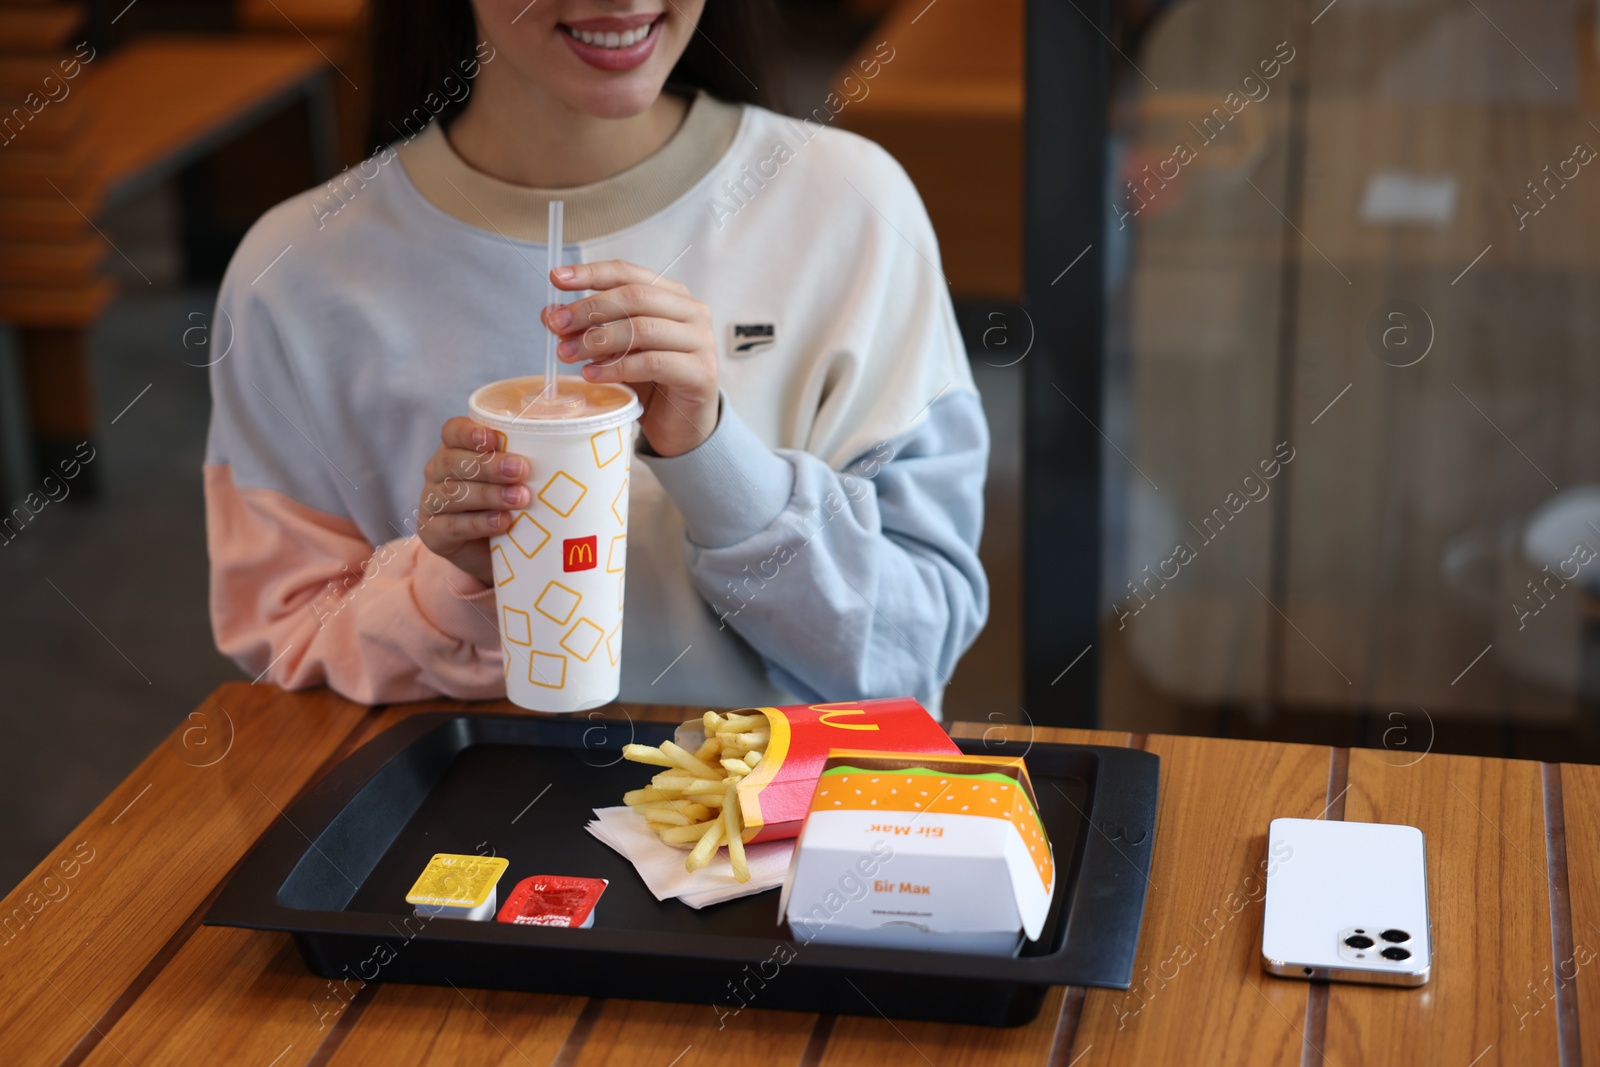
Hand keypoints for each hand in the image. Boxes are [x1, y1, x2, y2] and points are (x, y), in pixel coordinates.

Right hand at [416, 417, 530, 586]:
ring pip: (453, 494)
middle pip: (454, 462)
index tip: (495, 438)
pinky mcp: (433, 534)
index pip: (452, 432)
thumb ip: (531, 464)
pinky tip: (503, 522)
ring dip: (489, 494)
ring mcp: (431, 503)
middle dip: (489, 464)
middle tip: (521, 469)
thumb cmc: (514, 507)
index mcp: (455, 450)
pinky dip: (479, 523)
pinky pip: (452, 526)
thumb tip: (574, 452)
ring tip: (520, 498)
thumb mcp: (521, 481)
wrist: (499, 555)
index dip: (469, 433)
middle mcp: (438, 473)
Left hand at [544, 259, 718, 457]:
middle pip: (634, 297)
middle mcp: (692, 311)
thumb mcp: (616, 348)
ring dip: (598, 340)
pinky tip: (591, 374)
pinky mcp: (700, 373)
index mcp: (673, 295)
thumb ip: (590, 328)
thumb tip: (551, 314)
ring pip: (642, 329)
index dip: (591, 273)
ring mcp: (701, 341)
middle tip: (557, 325)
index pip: (628, 273)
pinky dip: (615, 368)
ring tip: (568, 354)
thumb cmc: (651, 380)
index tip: (556, 278)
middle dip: (589, 309)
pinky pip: (651, 363)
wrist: (681, 422)